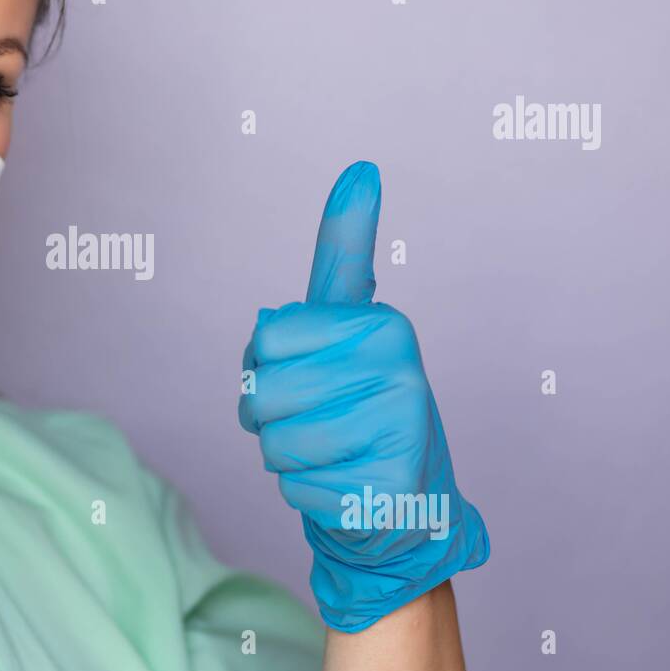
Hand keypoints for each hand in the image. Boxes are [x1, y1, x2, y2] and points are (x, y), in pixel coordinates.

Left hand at [238, 161, 488, 632]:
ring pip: (273, 443)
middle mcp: (400, 371)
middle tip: (318, 418)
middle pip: (261, 389)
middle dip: (269, 413)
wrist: (408, 501)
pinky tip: (346, 485)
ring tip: (333, 450)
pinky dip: (306, 493)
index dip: (267, 361)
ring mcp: (398, 433)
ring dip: (286, 455)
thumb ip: (345, 251)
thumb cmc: (360, 403)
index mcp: (383, 325)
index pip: (265, 334)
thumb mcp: (350, 323)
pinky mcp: (384, 489)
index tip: (313, 368)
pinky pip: (293, 487)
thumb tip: (361, 169)